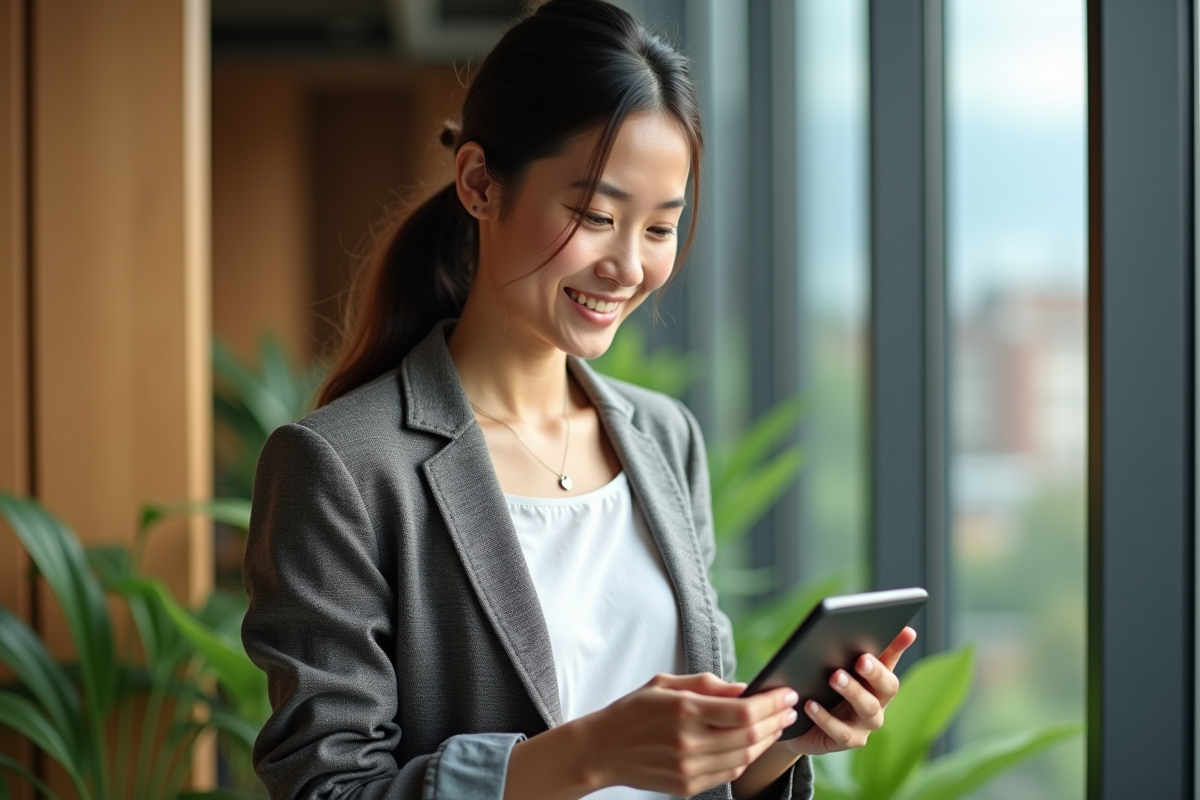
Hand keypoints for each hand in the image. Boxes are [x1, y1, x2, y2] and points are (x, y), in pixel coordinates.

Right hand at [571, 671, 798, 796]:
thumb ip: (708, 685)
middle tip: (789, 708)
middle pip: (749, 735)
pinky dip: (747, 758)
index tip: (785, 693)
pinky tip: (753, 744)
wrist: (602, 750)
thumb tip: (746, 688)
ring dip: (766, 740)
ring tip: (776, 725)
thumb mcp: (666, 684)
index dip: (771, 703)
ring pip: (744, 757)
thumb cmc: (633, 711)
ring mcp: (688, 768)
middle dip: (776, 720)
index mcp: (683, 710)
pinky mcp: (688, 786)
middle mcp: (688, 742)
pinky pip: (729, 774)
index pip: (742, 710)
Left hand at [781, 626, 917, 756]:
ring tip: (835, 677)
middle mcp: (877, 702)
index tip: (906, 630)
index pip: (891, 659)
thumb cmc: (818, 689)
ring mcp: (865, 724)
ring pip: (868, 709)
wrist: (799, 725)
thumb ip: (839, 649)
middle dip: (876, 672)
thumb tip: (840, 625)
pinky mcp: (848, 741)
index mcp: (875, 680)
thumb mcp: (827, 667)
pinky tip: (810, 705)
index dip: (899, 646)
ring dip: (853, 692)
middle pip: (888, 687)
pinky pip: (841, 732)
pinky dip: (825, 718)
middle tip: (861, 659)